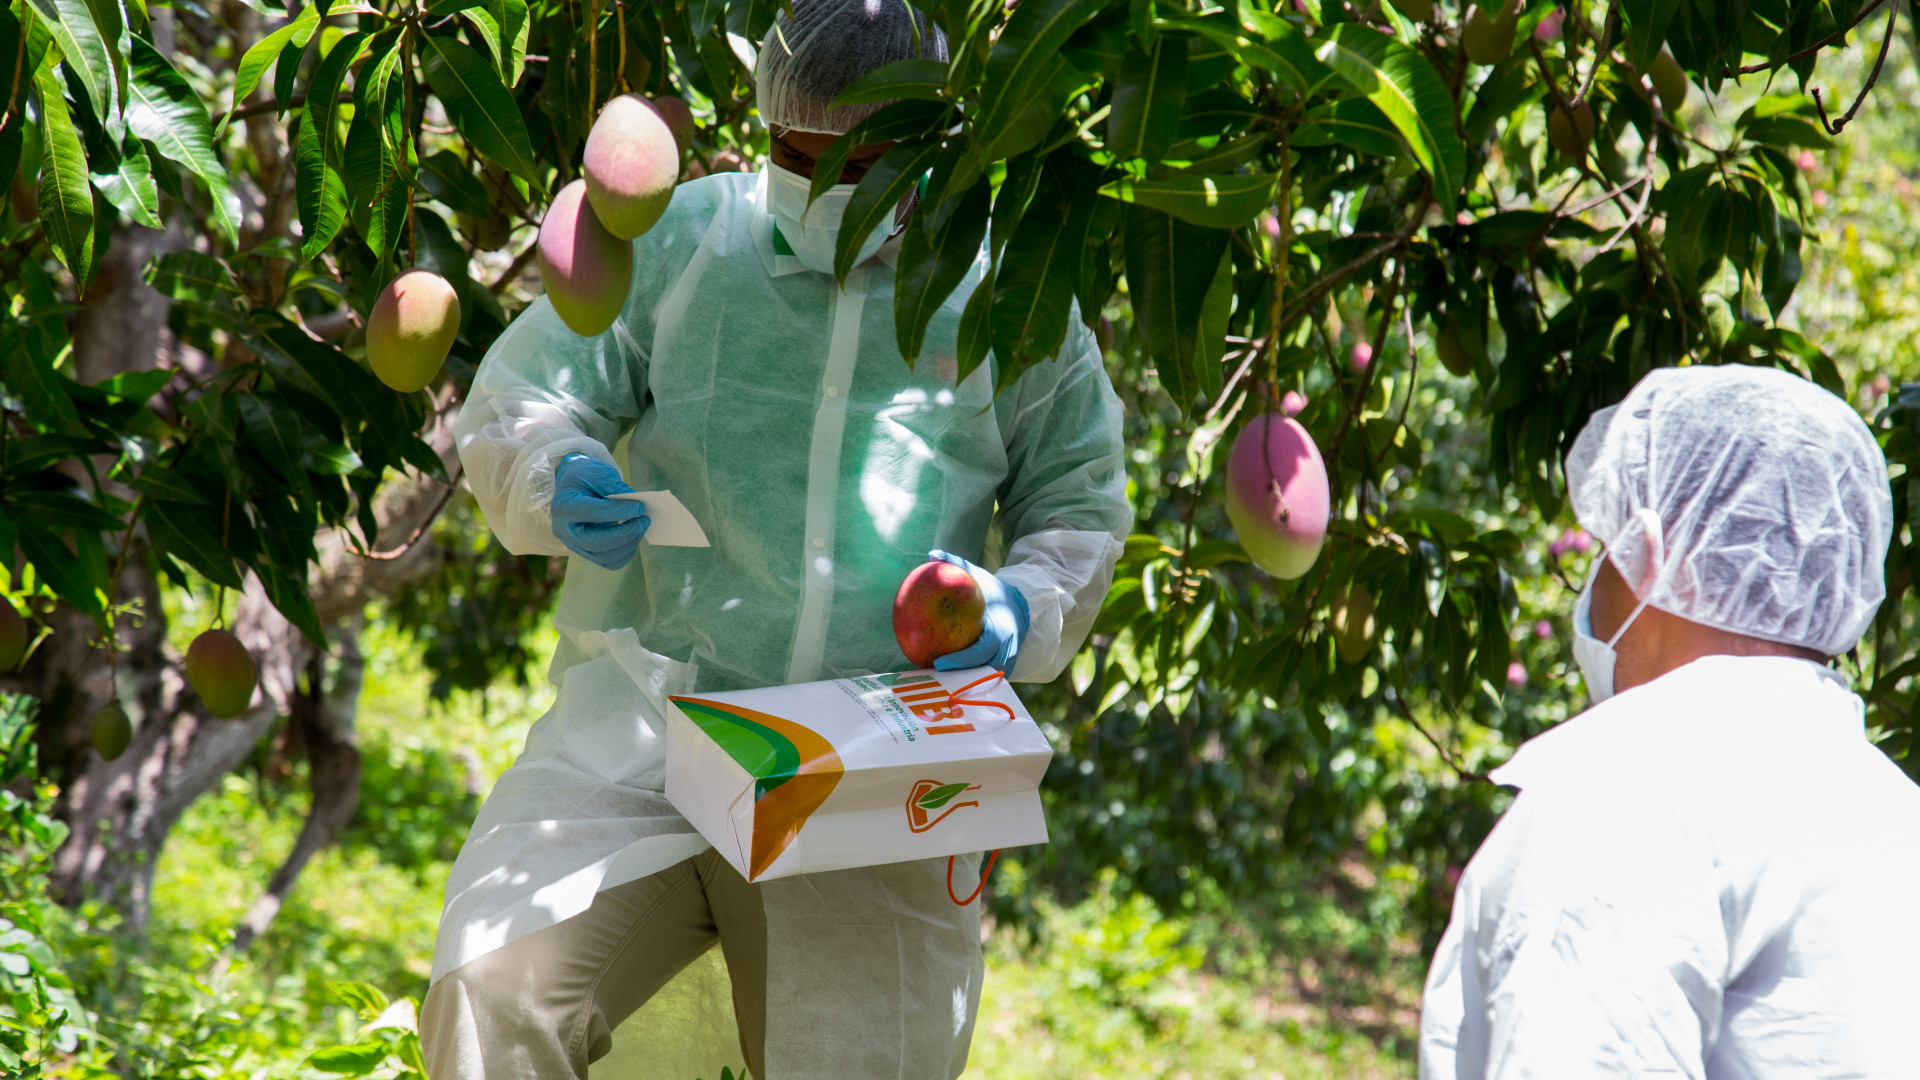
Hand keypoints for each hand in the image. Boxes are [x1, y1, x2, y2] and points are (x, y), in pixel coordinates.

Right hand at [551, 453, 649, 569]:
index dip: (619, 512)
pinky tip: (634, 537)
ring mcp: (574, 544)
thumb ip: (617, 489)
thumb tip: (639, 507)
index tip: (640, 507)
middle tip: (645, 520)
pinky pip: (609, 562)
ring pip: (605, 556)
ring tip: (641, 526)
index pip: (592, 513)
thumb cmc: (586, 476)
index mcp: (564, 506)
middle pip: (597, 542)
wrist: (574, 485)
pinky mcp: (585, 552)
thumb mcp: (599, 473)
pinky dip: (626, 553)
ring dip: (629, 543)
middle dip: (626, 533)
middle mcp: (564, 530)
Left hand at [927, 549, 1029, 673]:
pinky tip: (940, 678)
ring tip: (932, 683)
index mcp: (1001, 632)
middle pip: (979, 672)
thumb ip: (958, 566)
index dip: (960, 660)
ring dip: (959, 683)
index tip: (938, 662)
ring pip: (981, 679)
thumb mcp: (980, 576)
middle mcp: (1006, 651)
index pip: (980, 651)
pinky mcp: (1003, 669)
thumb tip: (933, 554)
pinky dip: (964, 678)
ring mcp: (1007, 663)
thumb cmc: (995, 592)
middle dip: (956, 679)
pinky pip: (981, 676)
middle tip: (931, 677)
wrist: (1022, 606)